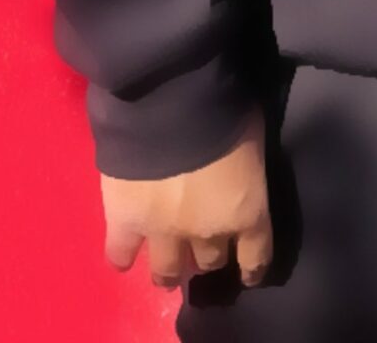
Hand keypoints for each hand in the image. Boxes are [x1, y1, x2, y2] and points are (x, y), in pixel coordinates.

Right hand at [102, 104, 273, 292]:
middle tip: (199, 248)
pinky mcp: (124, 222)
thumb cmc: (225, 107)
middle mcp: (207, 232)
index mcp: (245, 212)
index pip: (255, 255)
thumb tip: (235, 163)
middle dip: (207, 255)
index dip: (252, 267)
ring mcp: (163, 232)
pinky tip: (123, 258)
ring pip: (167, 270)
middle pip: (210, 261)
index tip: (249, 273)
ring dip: (168, 271)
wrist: (172, 101)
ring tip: (164, 272)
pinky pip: (121, 253)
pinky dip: (122, 257)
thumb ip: (242, 163)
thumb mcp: (251, 135)